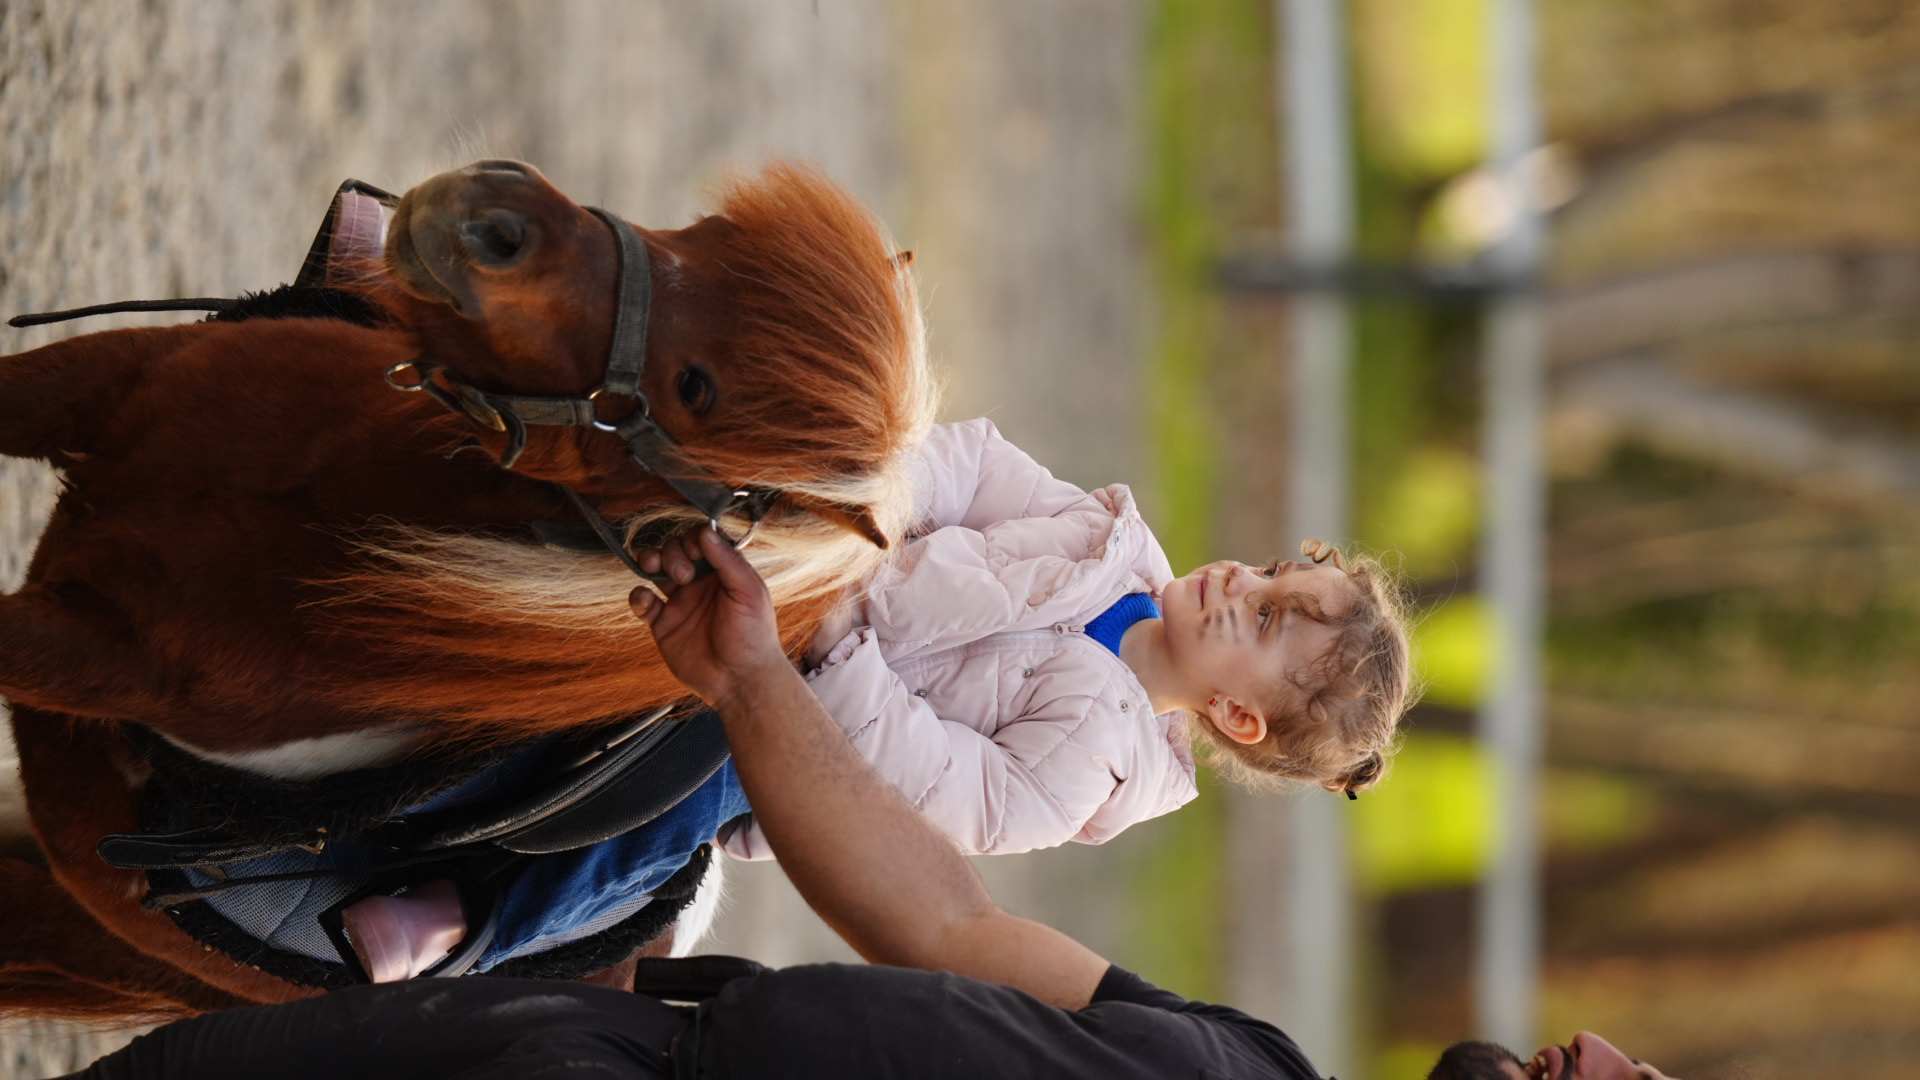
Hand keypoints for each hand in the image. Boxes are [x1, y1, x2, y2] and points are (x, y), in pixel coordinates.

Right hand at [629, 528, 791, 708]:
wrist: (740, 680)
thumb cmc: (754, 637)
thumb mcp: (749, 593)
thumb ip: (729, 561)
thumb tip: (707, 532)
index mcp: (723, 573)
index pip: (700, 541)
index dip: (693, 540)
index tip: (696, 551)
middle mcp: (700, 584)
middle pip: (674, 551)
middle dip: (672, 554)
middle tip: (684, 576)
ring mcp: (680, 603)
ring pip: (654, 570)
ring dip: (648, 561)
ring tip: (652, 568)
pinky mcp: (664, 625)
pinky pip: (643, 603)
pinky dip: (638, 596)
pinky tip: (646, 601)